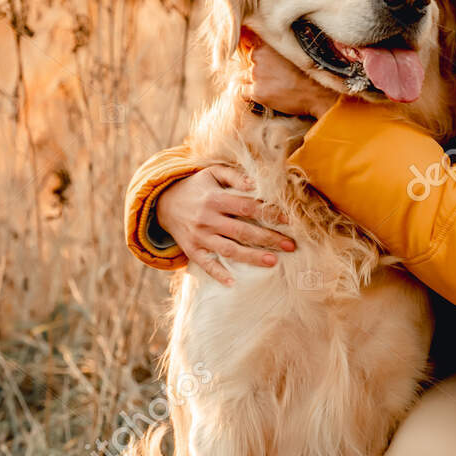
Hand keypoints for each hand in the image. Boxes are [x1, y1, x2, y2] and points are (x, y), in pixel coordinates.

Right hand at [153, 165, 296, 286]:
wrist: (163, 202)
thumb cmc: (196, 187)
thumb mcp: (212, 173)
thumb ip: (234, 176)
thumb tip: (256, 183)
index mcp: (215, 199)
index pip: (248, 206)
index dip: (269, 213)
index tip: (289, 220)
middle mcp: (208, 219)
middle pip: (242, 231)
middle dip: (268, 238)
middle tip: (291, 245)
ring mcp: (200, 237)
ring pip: (228, 250)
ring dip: (251, 257)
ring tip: (273, 262)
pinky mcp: (192, 250)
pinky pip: (206, 265)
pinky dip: (218, 274)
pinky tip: (233, 283)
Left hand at [241, 27, 337, 118]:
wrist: (317, 93)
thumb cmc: (307, 73)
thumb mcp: (292, 51)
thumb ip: (275, 45)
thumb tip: (257, 37)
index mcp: (267, 44)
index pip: (245, 39)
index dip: (247, 45)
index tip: (249, 49)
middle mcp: (258, 57)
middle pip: (247, 61)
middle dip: (255, 67)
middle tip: (272, 76)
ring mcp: (256, 75)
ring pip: (244, 76)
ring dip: (253, 81)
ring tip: (272, 86)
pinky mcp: (257, 92)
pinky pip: (241, 92)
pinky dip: (249, 94)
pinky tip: (262, 94)